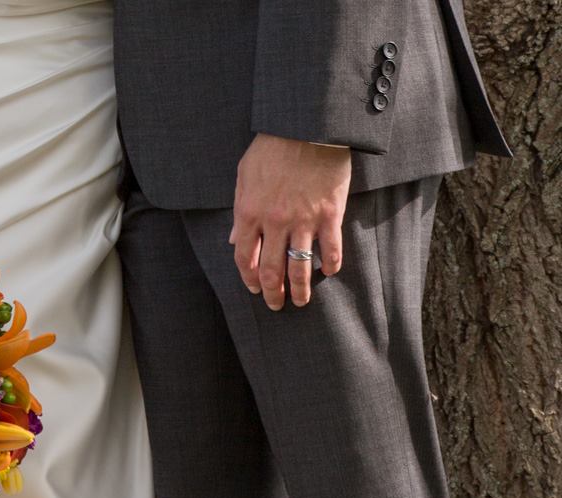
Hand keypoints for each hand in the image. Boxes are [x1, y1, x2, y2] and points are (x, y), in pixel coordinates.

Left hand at [229, 133, 350, 309]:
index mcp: (249, 213)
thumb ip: (238, 211)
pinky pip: (331, 249)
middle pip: (271, 270)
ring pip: (300, 267)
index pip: (244, 257)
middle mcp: (274, 223)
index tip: (254, 288)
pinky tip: (329, 273)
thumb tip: (232, 239)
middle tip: (276, 305)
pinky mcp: (330, 214)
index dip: (248, 277)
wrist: (306, 126)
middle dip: (272, 293)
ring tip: (302, 302)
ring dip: (300, 289)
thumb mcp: (243, 176)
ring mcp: (303, 221)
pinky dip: (331, 265)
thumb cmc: (272, 147)